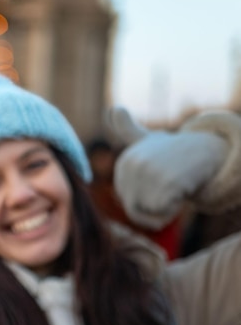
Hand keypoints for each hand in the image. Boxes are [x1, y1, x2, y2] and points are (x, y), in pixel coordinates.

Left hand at [104, 107, 226, 229]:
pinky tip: (183, 187)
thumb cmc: (177, 149)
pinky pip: (162, 213)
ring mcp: (147, 172)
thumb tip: (114, 109)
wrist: (210, 148)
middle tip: (171, 183)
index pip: (129, 204)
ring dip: (166, 209)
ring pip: (148, 215)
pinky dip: (175, 208)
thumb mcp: (149, 139)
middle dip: (155, 207)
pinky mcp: (165, 182)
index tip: (161, 180)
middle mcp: (130, 166)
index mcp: (124, 163)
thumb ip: (128, 131)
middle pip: (135, 212)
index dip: (148, 200)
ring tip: (176, 183)